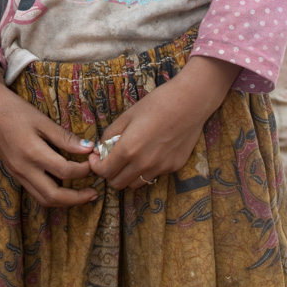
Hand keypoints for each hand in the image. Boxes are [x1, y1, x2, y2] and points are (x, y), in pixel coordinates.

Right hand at [0, 66, 96, 207]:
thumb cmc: (15, 110)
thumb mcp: (42, 120)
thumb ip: (65, 138)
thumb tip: (89, 149)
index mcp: (32, 153)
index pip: (64, 171)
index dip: (83, 170)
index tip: (93, 162)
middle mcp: (23, 169)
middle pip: (53, 196)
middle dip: (77, 199)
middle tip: (94, 193)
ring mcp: (17, 174)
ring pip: (43, 199)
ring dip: (64, 201)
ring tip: (82, 195)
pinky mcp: (14, 173)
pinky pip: (35, 192)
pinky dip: (52, 195)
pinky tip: (63, 187)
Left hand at [88, 56, 238, 189]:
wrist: (190, 102)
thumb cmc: (157, 103)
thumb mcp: (127, 115)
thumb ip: (110, 134)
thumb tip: (100, 149)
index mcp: (128, 149)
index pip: (104, 172)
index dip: (96, 166)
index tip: (97, 158)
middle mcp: (144, 164)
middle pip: (118, 184)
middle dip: (110, 174)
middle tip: (111, 160)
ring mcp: (160, 168)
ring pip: (135, 184)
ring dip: (128, 175)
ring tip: (130, 158)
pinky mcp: (174, 167)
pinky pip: (153, 176)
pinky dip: (146, 170)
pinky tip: (150, 152)